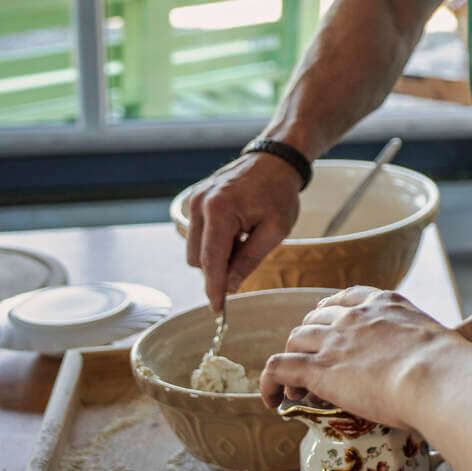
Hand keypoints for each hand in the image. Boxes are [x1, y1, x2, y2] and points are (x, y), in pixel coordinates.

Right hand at [183, 151, 302, 308]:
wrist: (274, 160)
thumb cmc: (279, 193)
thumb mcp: (275, 230)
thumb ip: (250, 259)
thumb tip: (229, 286)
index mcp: (220, 210)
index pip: (211, 260)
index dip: (214, 288)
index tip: (217, 309)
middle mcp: (200, 204)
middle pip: (198, 258)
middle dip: (220, 266)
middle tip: (249, 251)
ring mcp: (193, 201)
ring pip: (194, 249)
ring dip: (217, 253)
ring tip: (244, 236)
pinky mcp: (192, 200)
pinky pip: (196, 234)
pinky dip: (214, 240)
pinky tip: (235, 227)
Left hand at [260, 286, 459, 429]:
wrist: (437, 378)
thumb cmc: (451, 367)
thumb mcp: (444, 341)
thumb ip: (435, 346)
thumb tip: (459, 359)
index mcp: (386, 303)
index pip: (347, 298)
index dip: (331, 311)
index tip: (326, 322)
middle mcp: (356, 316)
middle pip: (316, 317)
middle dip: (309, 336)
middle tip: (312, 360)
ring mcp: (335, 340)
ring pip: (295, 339)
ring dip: (293, 358)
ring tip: (296, 387)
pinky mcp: (318, 368)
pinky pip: (278, 367)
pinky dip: (270, 382)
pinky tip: (273, 399)